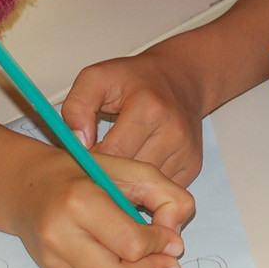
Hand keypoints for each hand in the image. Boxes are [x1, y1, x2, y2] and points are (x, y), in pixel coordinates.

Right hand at [5, 147, 196, 267]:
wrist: (29, 187)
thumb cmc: (82, 174)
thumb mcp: (130, 170)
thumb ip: (166, 196)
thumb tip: (176, 242)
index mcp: (79, 202)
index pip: (132, 244)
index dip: (160, 244)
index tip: (170, 237)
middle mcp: (59, 235)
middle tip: (166, 258)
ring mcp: (53, 260)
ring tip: (145, 254)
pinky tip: (115, 252)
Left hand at [61, 49, 204, 185]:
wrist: (180, 78)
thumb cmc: (137, 79)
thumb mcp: (97, 78)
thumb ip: (77, 106)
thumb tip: (77, 143)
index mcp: (149, 109)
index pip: (113, 153)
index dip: (91, 162)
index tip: (79, 160)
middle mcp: (173, 132)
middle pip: (130, 176)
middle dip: (107, 176)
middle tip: (92, 168)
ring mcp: (185, 151)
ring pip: (145, 188)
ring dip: (125, 185)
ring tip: (112, 168)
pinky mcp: (192, 165)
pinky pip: (159, 189)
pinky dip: (144, 187)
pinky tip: (133, 172)